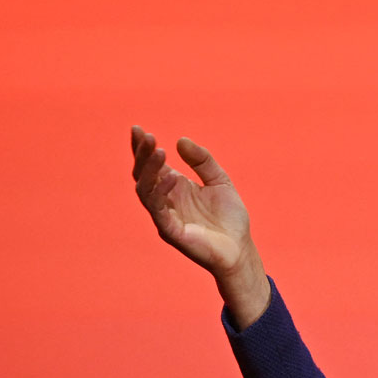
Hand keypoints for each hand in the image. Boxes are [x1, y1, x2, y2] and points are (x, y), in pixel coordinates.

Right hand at [130, 127, 268, 325]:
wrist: (240, 249)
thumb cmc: (229, 218)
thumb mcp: (220, 181)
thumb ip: (203, 161)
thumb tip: (181, 140)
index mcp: (174, 187)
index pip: (151, 165)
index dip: (142, 147)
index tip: (137, 128)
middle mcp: (165, 201)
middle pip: (143, 174)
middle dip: (142, 155)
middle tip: (148, 137)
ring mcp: (165, 216)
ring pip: (145, 190)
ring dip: (149, 169)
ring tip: (159, 151)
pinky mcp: (171, 231)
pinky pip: (158, 210)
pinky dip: (161, 192)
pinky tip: (172, 177)